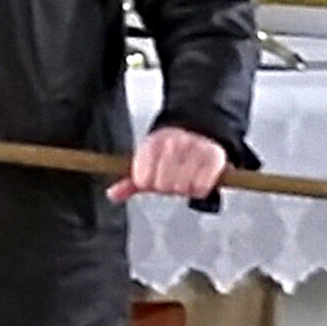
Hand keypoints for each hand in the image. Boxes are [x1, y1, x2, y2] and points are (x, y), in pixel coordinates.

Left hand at [108, 126, 227, 203]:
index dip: (149, 183)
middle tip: (174, 178)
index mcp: (151, 144)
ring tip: (186, 177)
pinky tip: (199, 179)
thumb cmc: (170, 153)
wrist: (200, 130)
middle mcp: (172, 143)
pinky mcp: (213, 157)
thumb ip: (130, 181)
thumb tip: (113, 195)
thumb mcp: (147, 162)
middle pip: (162, 185)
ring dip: (184, 188)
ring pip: (182, 187)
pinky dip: (200, 189)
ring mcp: (193, 148)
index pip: (142, 180)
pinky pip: (201, 188)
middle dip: (168, 186)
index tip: (155, 177)